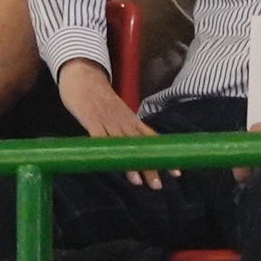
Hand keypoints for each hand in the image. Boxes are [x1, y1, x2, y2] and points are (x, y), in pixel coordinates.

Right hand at [58, 59, 163, 188]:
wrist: (83, 75)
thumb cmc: (100, 99)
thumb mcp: (117, 114)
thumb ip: (126, 130)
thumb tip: (137, 151)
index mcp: (131, 120)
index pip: (151, 140)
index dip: (163, 155)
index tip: (177, 173)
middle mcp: (123, 121)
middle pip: (139, 145)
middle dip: (150, 165)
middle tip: (158, 185)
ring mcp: (108, 120)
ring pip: (122, 143)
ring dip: (130, 162)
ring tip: (138, 182)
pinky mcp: (91, 119)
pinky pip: (99, 136)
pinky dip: (105, 148)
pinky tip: (110, 162)